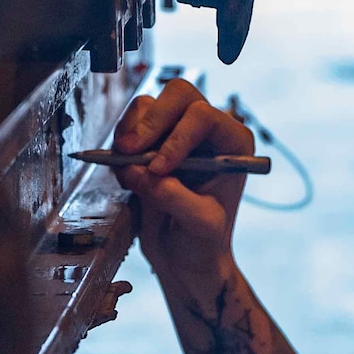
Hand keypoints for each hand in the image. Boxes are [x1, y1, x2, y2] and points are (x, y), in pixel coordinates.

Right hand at [111, 77, 255, 289]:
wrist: (185, 258)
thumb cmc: (204, 243)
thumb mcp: (199, 225)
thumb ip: (172, 196)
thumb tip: (137, 171)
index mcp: (233, 145)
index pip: (204, 116)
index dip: (177, 137)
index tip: (159, 169)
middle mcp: (207, 132)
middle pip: (177, 95)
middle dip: (150, 122)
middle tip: (129, 153)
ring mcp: (176, 133)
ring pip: (148, 105)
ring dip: (131, 133)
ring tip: (128, 168)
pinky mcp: (150, 143)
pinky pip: (129, 125)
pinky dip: (120, 143)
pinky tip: (126, 172)